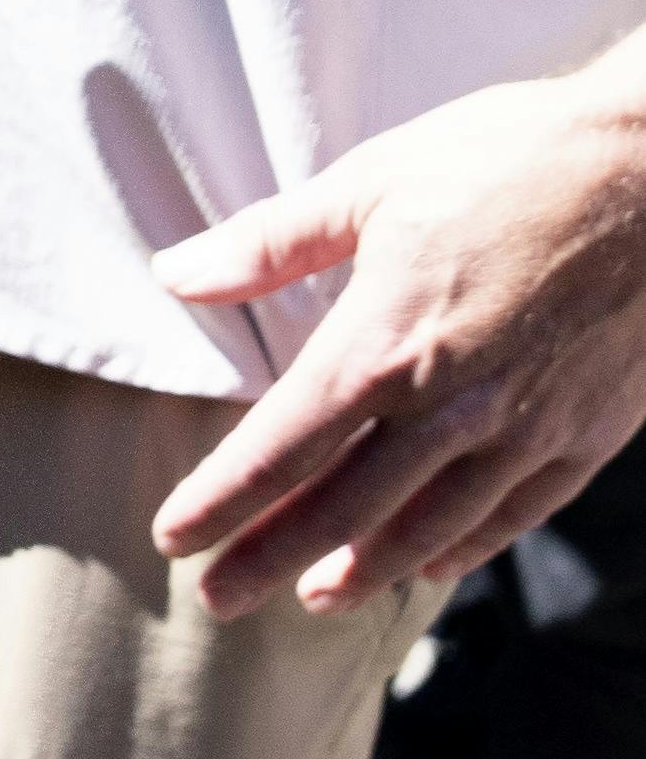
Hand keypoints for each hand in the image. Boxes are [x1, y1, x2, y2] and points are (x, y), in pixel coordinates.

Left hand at [149, 47, 645, 617]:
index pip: (281, 448)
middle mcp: (453, 405)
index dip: (222, 500)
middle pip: (343, 507)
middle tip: (217, 599)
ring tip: (312, 599)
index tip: (172, 538)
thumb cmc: (509, 159)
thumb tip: (174, 274)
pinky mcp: (587, 434)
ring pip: (429, 526)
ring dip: (364, 569)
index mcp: (386, 342)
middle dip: (270, 558)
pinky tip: (429, 567)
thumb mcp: (371, 182)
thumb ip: (268, 242)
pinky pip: (515, 514)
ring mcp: (528, 428)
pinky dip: (463, 548)